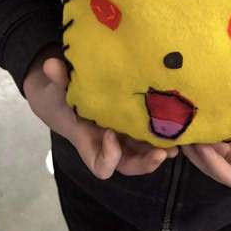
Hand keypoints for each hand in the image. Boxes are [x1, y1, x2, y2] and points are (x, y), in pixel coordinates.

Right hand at [23, 49, 176, 178]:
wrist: (64, 94)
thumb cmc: (59, 95)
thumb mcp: (56, 88)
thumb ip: (57, 79)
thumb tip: (51, 64)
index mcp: (90, 141)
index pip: (100, 165)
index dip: (108, 157)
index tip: (111, 133)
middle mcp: (109, 144)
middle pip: (129, 165)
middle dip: (145, 162)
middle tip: (160, 152)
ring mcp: (124, 136)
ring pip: (144, 153)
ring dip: (160, 151)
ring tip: (177, 144)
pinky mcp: (135, 124)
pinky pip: (151, 136)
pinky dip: (164, 134)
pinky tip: (179, 125)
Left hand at [182, 106, 230, 197]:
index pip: (226, 175)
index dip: (211, 162)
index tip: (200, 146)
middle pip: (211, 165)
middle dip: (196, 151)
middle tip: (182, 133)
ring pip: (208, 152)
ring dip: (196, 140)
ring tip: (182, 122)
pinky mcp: (230, 146)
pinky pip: (213, 139)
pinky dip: (204, 130)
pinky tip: (193, 117)